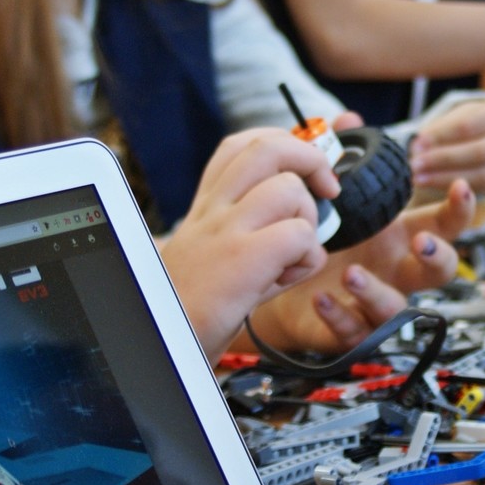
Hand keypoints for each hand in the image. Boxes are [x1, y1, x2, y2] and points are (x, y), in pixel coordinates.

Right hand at [160, 128, 337, 360]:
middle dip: (311, 158)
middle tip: (328, 187)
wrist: (157, 342)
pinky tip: (285, 279)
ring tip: (292, 253)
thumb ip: (252, 231)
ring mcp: (226, 229)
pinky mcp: (243, 257)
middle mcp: (213, 209)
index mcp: (205, 207)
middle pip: (268, 146)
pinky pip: (301, 235)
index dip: (284, 142)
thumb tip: (307, 219)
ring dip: (308, 221)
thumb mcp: (213, 256)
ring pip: (291, 190)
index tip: (306, 164)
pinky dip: (308, 259)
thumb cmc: (188, 310)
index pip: (241, 146)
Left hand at [241, 179, 475, 352]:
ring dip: (377, 292)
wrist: (283, 281)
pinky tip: (321, 298)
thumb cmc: (322, 237)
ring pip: (396, 308)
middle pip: (442, 271)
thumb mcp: (334, 197)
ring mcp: (376, 302)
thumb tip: (346, 120)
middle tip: (420, 242)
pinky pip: (354, 331)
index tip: (461, 185)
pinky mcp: (350, 329)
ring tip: (351, 273)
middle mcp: (397, 270)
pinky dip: (339, 317)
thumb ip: (344, 157)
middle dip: (438, 257)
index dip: (460, 207)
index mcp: (401, 235)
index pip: (445, 222)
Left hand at [409, 94, 484, 190]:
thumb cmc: (470, 123)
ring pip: (484, 176)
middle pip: (480, 153)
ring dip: (446, 179)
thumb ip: (440, 130)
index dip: (441, 137)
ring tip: (419, 178)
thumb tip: (418, 147)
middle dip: (443, 160)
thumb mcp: (456, 117)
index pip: (470, 125)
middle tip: (414, 166)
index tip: (415, 145)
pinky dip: (457, 191)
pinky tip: (433, 185)